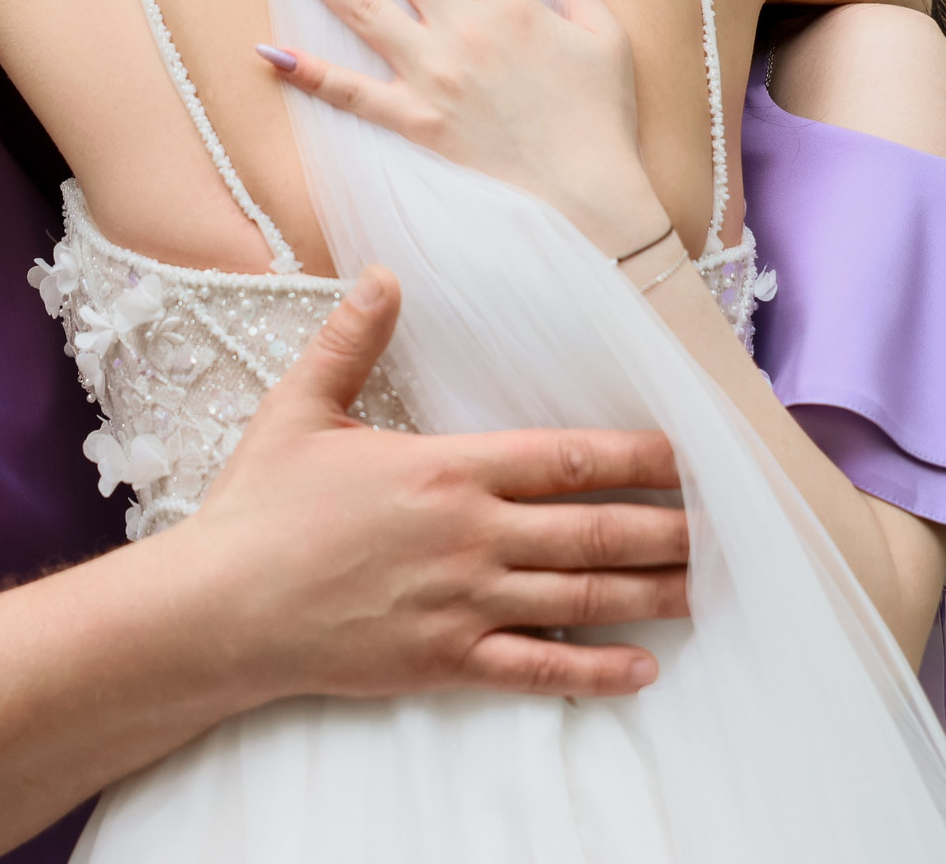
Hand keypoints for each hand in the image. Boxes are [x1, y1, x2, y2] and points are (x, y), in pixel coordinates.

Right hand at [190, 266, 689, 699]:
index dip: (638, 458)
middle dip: (669, 528)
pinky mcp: (444, 661)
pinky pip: (537, 670)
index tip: (689, 457)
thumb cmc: (258, 507)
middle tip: (728, 529)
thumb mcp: (301, 408)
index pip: (568, 459)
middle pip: (594, 530)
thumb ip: (352, 340)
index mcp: (448, 470)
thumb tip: (383, 274)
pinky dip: (594, 672)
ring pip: (581, 599)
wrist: (217, 610)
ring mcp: (462, 603)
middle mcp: (470, 536)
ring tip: (708, 589)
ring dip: (652, 593)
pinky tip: (641, 668)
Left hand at [255, 0, 670, 255]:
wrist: (589, 198)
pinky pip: (352, 94)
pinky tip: (270, 50)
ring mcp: (436, 77)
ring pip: (365, 11)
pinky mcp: (416, 123)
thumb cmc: (602, 116)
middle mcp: (468, 32)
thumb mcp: (605, 33)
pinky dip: (309, 73)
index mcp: (515, 4)